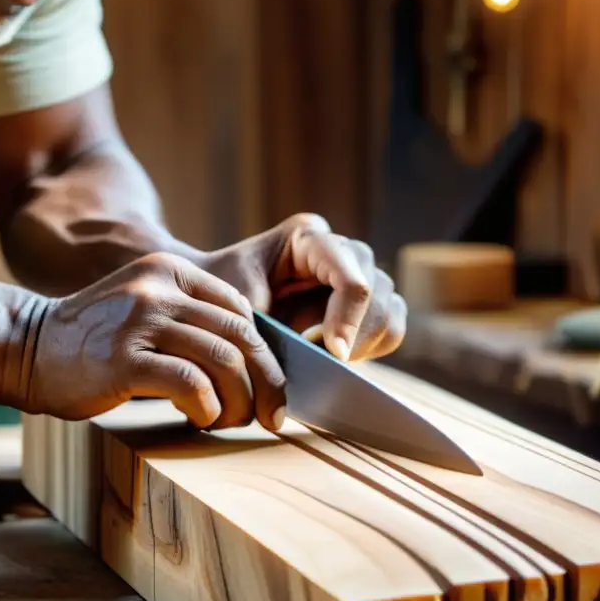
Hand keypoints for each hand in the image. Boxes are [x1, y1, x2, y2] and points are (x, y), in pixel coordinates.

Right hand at [25, 252, 287, 429]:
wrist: (23, 346)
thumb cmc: (90, 341)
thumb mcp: (142, 309)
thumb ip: (188, 320)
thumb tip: (251, 364)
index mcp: (169, 271)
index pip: (242, 311)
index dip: (264, 355)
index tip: (267, 388)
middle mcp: (158, 289)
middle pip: (241, 337)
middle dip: (266, 383)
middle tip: (270, 417)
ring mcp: (139, 321)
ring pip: (222, 361)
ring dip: (239, 402)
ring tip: (230, 422)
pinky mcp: (122, 360)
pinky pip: (189, 384)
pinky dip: (206, 408)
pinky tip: (200, 420)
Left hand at [203, 213, 406, 361]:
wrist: (210, 296)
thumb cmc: (218, 292)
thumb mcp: (234, 302)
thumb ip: (269, 321)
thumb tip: (302, 353)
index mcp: (308, 239)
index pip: (350, 277)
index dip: (347, 319)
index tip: (335, 355)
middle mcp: (341, 251)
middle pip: (378, 293)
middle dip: (354, 334)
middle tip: (321, 361)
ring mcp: (358, 275)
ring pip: (389, 313)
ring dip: (361, 344)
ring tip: (321, 357)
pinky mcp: (364, 304)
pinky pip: (388, 330)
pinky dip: (367, 349)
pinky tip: (332, 357)